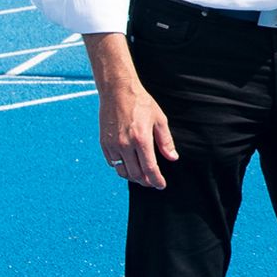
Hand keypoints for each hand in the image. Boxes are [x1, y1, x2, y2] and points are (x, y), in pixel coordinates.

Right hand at [82, 33, 177, 188]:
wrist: (118, 91)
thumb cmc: (141, 103)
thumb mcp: (159, 120)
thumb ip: (166, 141)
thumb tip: (172, 158)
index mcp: (141, 139)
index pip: (150, 169)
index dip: (157, 181)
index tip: (161, 185)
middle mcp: (125, 145)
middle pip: (136, 174)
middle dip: (146, 181)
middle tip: (153, 181)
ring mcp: (113, 145)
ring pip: (122, 171)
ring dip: (132, 177)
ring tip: (141, 175)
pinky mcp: (104, 143)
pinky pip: (112, 162)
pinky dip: (121, 167)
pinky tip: (128, 163)